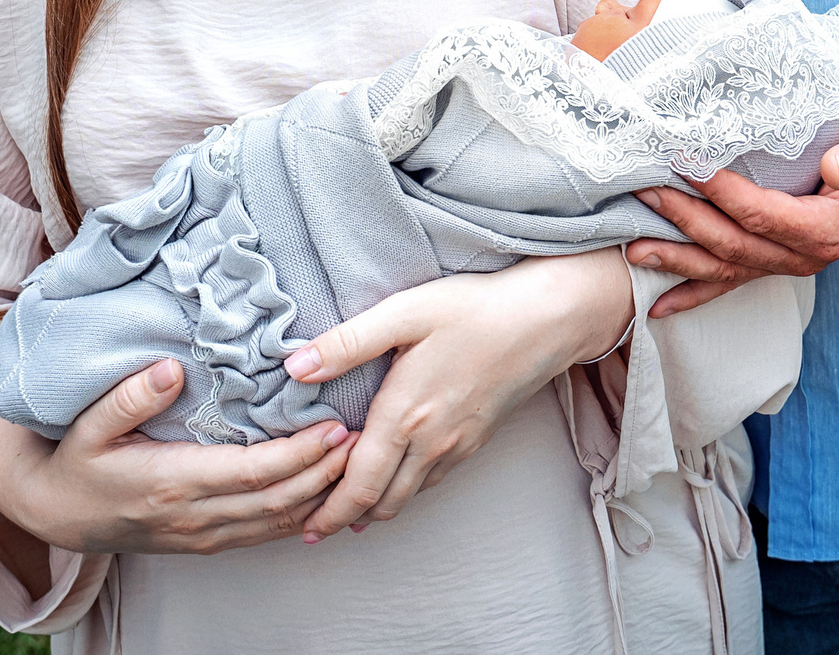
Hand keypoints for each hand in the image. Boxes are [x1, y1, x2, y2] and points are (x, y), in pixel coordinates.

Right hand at [0, 360, 357, 556]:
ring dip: (321, 496)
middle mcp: (196, 516)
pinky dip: (300, 514)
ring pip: (278, 522)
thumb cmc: (77, 461)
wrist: (58, 514)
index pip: (254, 473)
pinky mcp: (206, 543)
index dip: (300, 455)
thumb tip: (170, 369)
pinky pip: (264, 533)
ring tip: (358, 462)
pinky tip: (324, 493)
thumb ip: (129, 397)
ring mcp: (203, 535)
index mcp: (174, 482)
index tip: (335, 428)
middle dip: (327, 474)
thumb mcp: (89, 424)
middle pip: (278, 500)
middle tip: (366, 439)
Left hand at [285, 249, 633, 538]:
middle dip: (344, 519)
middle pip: (380, 503)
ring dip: (373, 511)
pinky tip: (392, 485)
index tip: (302, 526)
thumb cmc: (474, 310)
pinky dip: (403, 493)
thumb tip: (294, 366)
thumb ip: (347, 343)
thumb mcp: (405, 313)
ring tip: (345, 515)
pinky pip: (431, 482)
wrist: (545, 320)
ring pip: (408, 497)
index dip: (329, 511)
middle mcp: (431, 442)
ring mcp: (457, 446)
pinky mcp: (475, 440)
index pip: (359, 485)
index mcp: (406, 416)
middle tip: (312, 528)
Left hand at [628, 115, 838, 318]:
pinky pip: (730, 283)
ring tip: (634, 250)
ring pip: (724, 269)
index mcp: (827, 231)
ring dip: (677, 260)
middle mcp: (804, 257)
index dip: (722, 192)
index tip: (685, 163)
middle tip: (645, 192)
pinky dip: (693, 294)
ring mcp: (787, 265)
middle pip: (733, 244)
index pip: (762, 214)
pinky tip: (658, 307)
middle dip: (685, 220)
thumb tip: (835, 167)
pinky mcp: (775, 262)